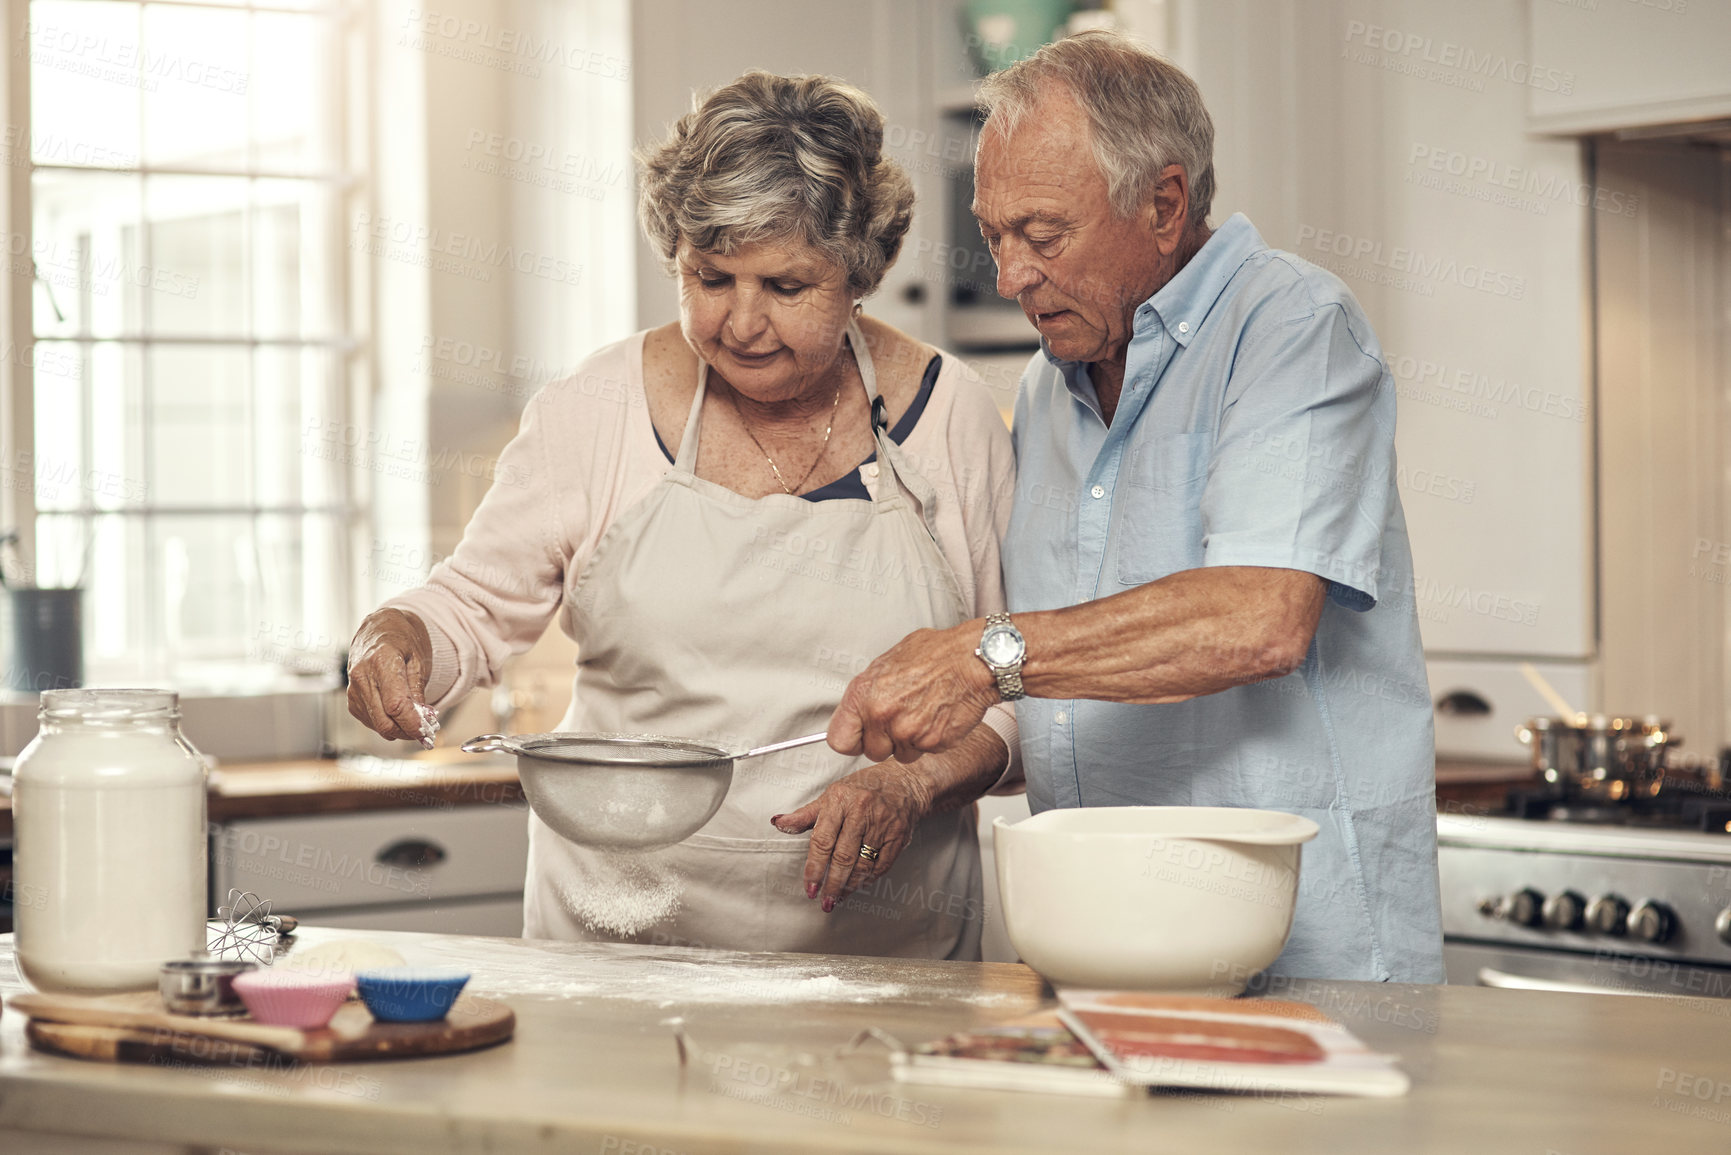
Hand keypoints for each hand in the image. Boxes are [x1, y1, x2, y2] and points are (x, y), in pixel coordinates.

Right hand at [347, 609, 434, 741]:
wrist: (378, 629)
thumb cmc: (401, 640)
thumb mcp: (418, 660)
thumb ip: (418, 692)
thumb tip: (423, 720)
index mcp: (381, 661)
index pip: (396, 705)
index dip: (412, 724)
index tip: (427, 731)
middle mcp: (362, 676)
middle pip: (384, 720)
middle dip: (407, 731)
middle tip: (425, 730)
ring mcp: (353, 689)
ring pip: (377, 725)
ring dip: (399, 729)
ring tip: (415, 719)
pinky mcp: (351, 699)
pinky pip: (371, 721)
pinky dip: (387, 723)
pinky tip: (398, 712)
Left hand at [771, 761, 935, 911]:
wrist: (904, 782)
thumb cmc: (863, 788)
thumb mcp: (831, 796)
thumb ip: (805, 815)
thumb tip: (778, 823)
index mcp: (840, 800)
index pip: (822, 840)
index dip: (814, 868)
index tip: (810, 887)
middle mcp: (862, 811)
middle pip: (843, 856)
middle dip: (832, 883)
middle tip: (825, 901)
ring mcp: (883, 824)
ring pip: (863, 864)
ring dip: (849, 885)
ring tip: (839, 896)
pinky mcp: (899, 835)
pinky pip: (881, 865)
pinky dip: (868, 879)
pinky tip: (858, 885)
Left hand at [827, 621, 1000, 762]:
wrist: (973, 659)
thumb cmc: (935, 654)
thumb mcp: (888, 662)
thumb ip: (868, 691)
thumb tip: (857, 709)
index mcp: (864, 694)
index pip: (839, 740)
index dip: (853, 740)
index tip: (861, 736)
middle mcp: (881, 715)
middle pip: (872, 752)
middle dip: (886, 741)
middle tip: (902, 718)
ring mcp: (907, 732)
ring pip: (900, 755)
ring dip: (910, 742)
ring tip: (923, 713)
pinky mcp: (931, 743)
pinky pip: (925, 752)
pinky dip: (932, 740)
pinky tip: (938, 716)